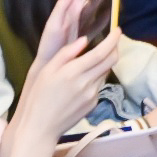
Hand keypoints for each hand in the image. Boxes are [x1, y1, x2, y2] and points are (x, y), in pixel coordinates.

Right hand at [13, 0, 121, 136]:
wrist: (41, 127)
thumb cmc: (39, 96)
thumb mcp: (46, 70)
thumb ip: (66, 53)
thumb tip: (84, 40)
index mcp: (73, 72)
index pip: (101, 52)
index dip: (112, 40)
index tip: (117, 29)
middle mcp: (87, 83)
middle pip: (111, 62)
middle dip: (115, 48)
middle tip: (112, 40)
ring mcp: (92, 95)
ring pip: (105, 73)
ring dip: (105, 63)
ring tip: (94, 59)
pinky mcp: (93, 104)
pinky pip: (99, 86)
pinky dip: (96, 77)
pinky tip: (84, 79)